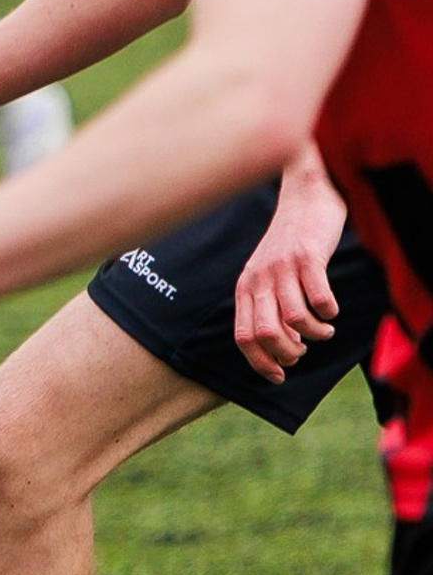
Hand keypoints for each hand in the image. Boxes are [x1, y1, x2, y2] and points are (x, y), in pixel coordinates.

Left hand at [234, 151, 348, 381]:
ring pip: (294, 319)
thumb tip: (282, 345)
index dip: (260, 362)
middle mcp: (259, 280)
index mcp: (245, 288)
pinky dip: (328, 312)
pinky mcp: (307, 257)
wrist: (304, 199)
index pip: (243, 336)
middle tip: (304, 351)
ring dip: (314, 335)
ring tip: (324, 331)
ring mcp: (282, 268)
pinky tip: (332, 310)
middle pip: (265, 333)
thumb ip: (268, 305)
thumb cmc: (289, 245)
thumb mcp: (267, 275)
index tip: (279, 376)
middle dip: (288, 354)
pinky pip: (318, 297)